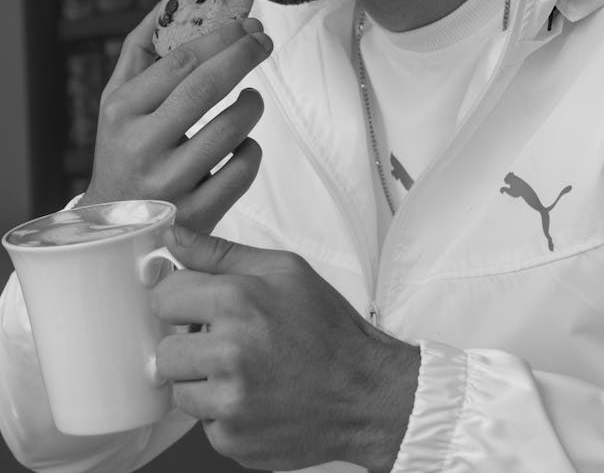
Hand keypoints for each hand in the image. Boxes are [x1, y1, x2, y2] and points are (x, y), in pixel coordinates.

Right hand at [79, 9, 271, 232]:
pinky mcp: (197, 216)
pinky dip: (251, 150)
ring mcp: (170, 185)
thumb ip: (143, 48)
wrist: (113, 228)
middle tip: (264, 40)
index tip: (247, 22)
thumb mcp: (117, 98)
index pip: (180, 61)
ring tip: (251, 98)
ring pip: (231, 130)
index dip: (221, 36)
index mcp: (123, 111)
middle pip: (207, 88)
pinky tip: (241, 143)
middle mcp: (142, 147)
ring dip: (251, 105)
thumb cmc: (123, 146)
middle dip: (244, 55)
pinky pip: (243, 171)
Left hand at [151, 227, 420, 471]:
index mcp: (236, 302)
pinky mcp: (232, 441)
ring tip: (243, 370)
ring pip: (179, 391)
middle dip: (188, 344)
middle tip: (224, 341)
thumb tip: (172, 237)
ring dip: (202, 381)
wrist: (365, 391)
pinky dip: (223, 412)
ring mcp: (228, 403)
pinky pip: (204, 423)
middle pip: (164, 350)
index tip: (194, 304)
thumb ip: (220, 253)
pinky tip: (255, 396)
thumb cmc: (327, 328)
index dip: (179, 299)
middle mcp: (227, 354)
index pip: (163, 297)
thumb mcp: (283, 270)